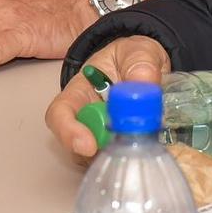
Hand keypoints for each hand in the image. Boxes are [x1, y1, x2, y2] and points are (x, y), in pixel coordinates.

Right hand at [44, 36, 172, 156]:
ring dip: (122, 155)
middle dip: (102, 151)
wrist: (148, 67)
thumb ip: (141, 64)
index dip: (68, 132)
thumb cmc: (133, 56)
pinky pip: (123, 161)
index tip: (88, 146)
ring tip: (146, 138)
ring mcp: (102, 136)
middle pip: (77, 146)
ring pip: (100, 159)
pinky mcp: (121, 147)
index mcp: (79, 91)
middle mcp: (85, 118)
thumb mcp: (139, 51)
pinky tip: (151, 145)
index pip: (60, 114)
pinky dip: (137, 158)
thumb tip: (144, 85)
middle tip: (129, 146)